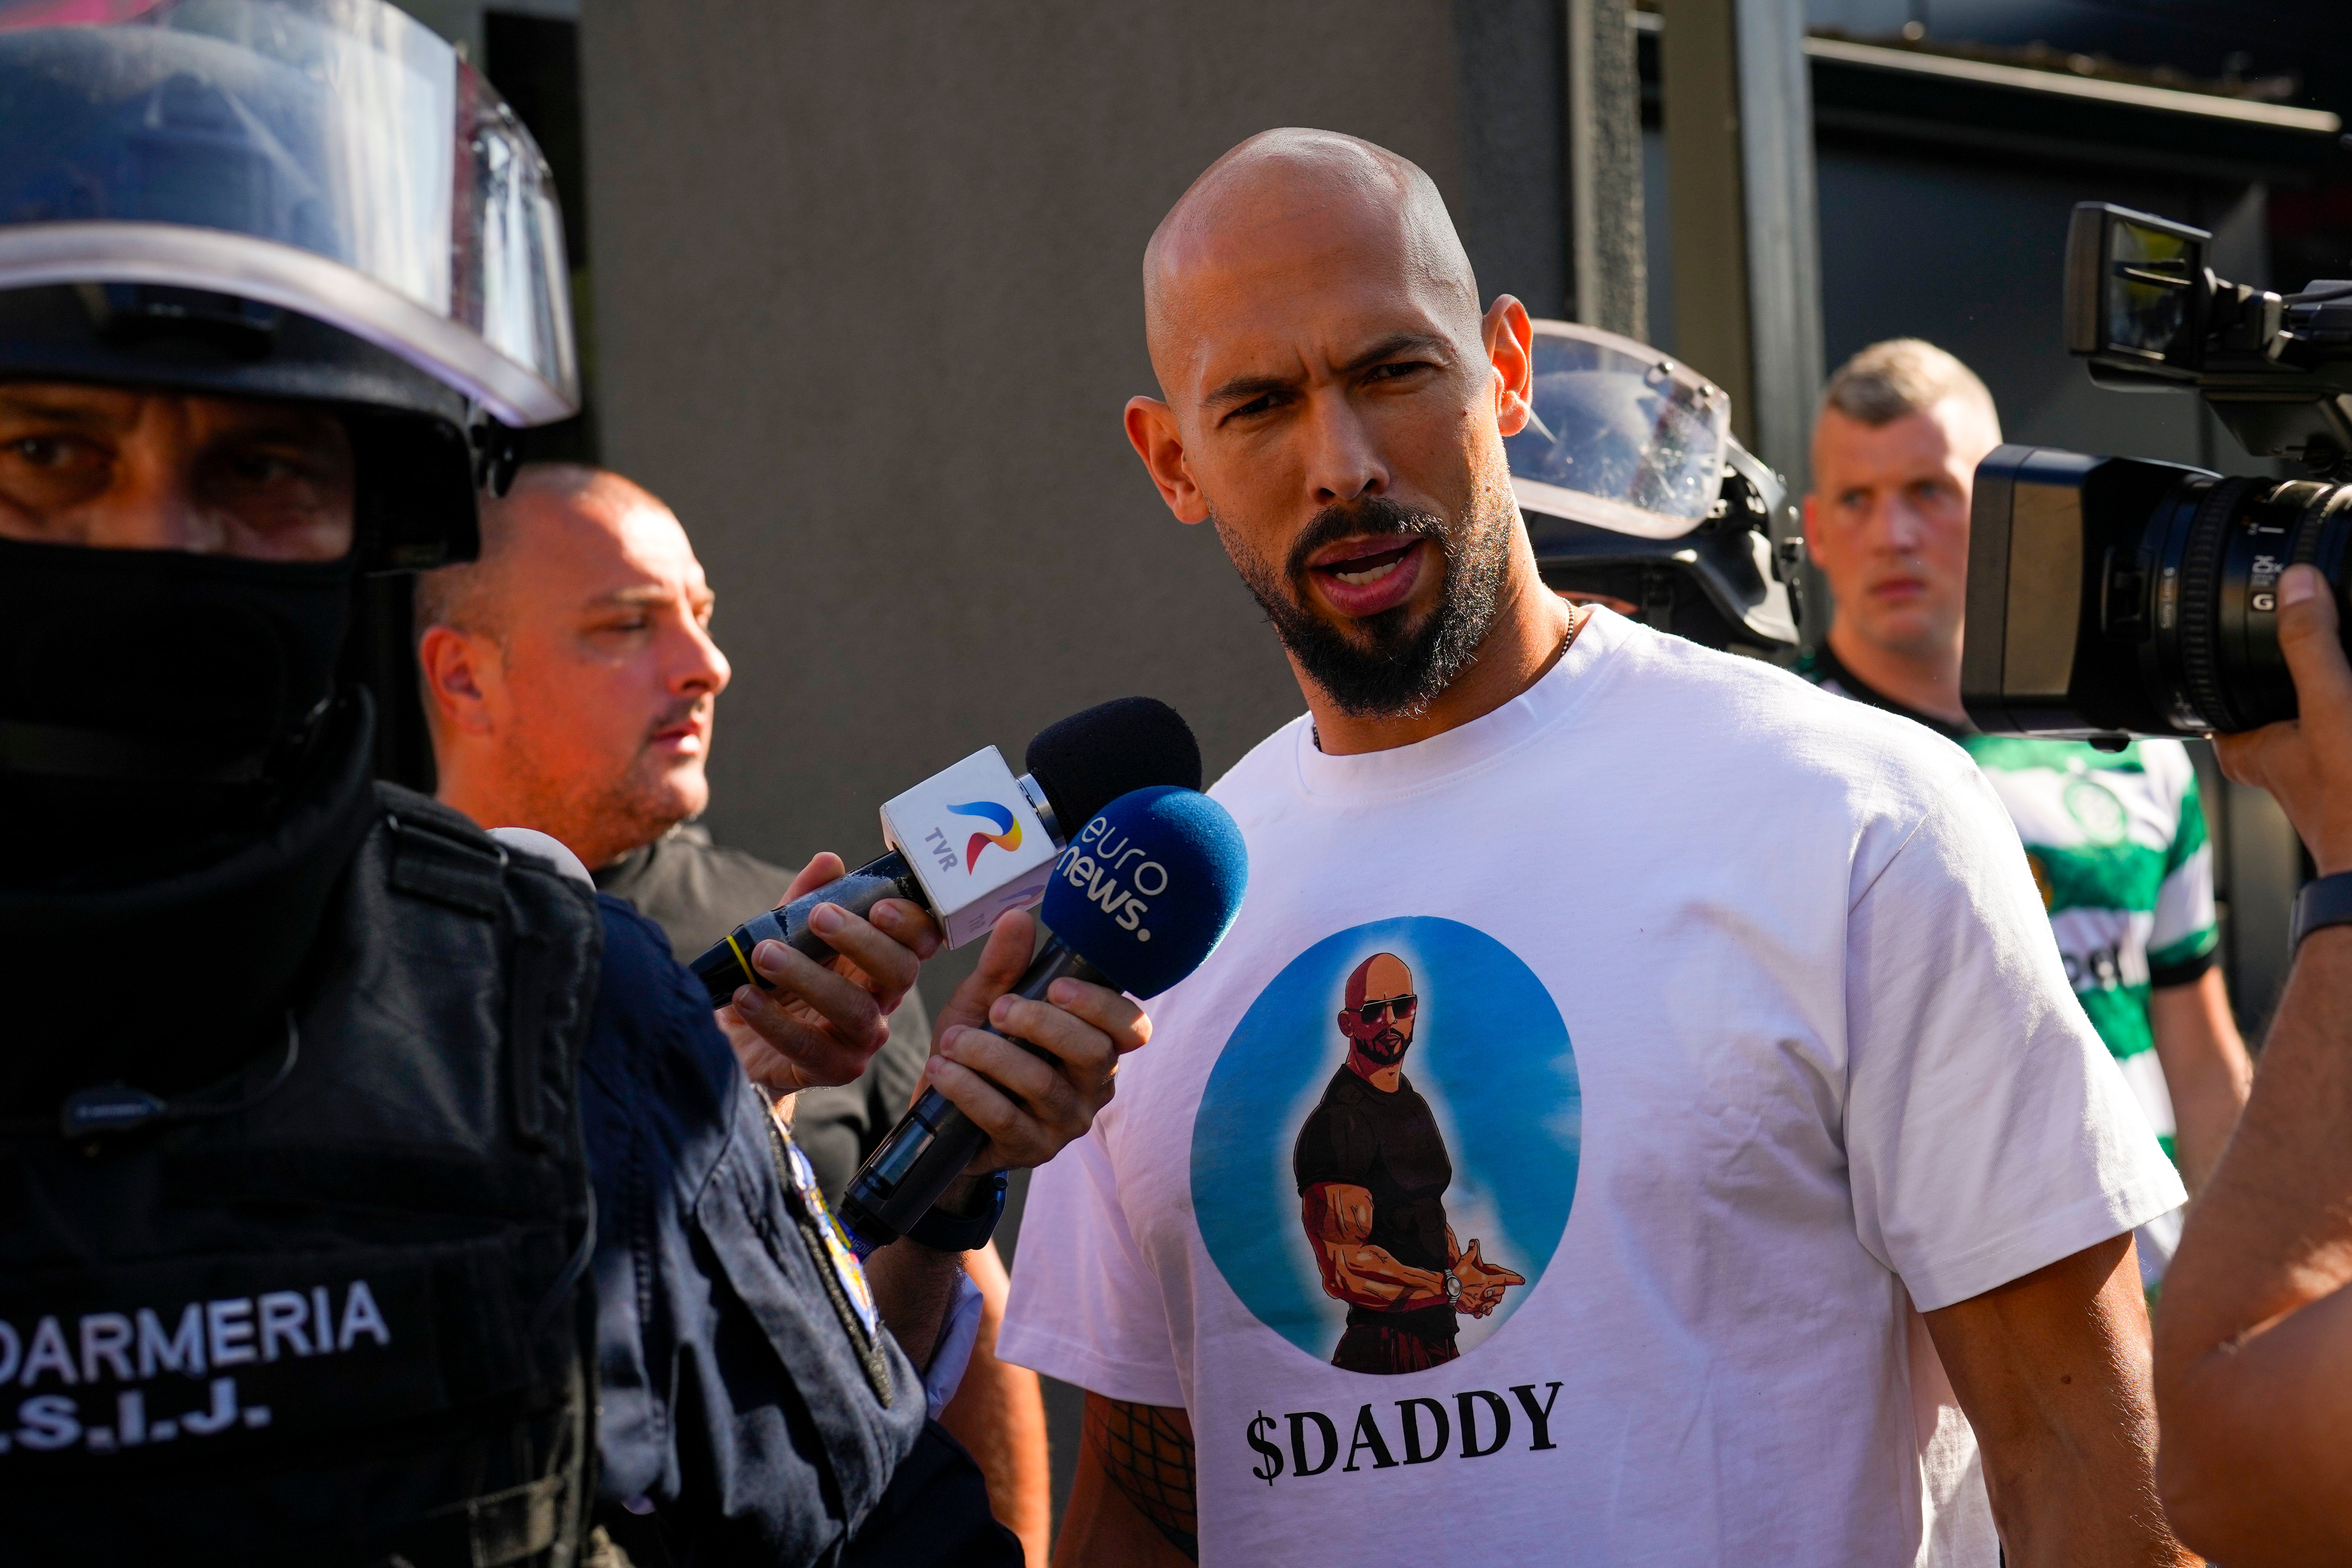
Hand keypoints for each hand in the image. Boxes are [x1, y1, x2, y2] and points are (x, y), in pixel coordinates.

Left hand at [716, 851, 941, 1090]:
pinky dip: (774, 1020)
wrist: (741, 1041)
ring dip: (809, 977)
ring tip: (764, 955)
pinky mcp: (834, 1069)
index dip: (911, 923)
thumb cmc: (775, 981)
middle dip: (862, 941)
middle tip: (819, 916)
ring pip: (856, 1009)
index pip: (919, 941)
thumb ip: (807, 898)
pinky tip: (745, 996)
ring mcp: (862, 1038)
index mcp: (880, 962)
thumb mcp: (787, 933)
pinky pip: (809, 1047)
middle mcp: (882, 1000)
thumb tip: (828, 862)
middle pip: (900, 972)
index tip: (880, 905)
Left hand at [923, 907, 1150, 1172]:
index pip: (1131, 1028)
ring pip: (1043, 1085)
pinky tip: (943, 1070)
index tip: (1057, 987)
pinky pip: (1006, 1119)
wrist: (942, 1115)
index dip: (1101, 1006)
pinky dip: (970, 1090)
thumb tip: (1017, 917)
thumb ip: (1004, 967)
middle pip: (1093, 1053)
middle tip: (998, 1010)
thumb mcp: (986, 1003)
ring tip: (951, 1040)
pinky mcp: (1033, 1151)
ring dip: (992, 1055)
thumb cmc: (979, 1050)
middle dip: (1043, 1025)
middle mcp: (1093, 1086)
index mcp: (1096, 1044)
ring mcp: (1066, 1123)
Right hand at [1451, 1238, 1523, 1317]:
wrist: (1446, 1288)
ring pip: (1494, 1302)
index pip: (1505, 1280)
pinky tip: (1482, 1306)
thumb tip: (1474, 1240)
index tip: (1522, 1280)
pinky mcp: (1473, 1309)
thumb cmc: (1457, 1274)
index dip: (1515, 1280)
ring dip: (1494, 1299)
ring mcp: (1480, 1302)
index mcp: (1486, 1280)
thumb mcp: (1465, 1261)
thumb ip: (1472, 1252)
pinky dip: (1484, 1308)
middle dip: (1501, 1288)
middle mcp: (1485, 1292)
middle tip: (1498, 1286)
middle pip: (1500, 1291)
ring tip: (1490, 1295)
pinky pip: (1484, 1311)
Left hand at [2215, 565, 2351, 874]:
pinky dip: (2342, 709)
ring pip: (2310, 717)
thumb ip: (2310, 647)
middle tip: (2299, 627)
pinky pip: (2339, 736)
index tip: (2221, 626)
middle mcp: (2282, 762)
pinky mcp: (2347, 781)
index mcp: (2254, 748)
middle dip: (2283, 669)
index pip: (2212, 700)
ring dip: (2325, 688)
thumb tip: (2296, 585)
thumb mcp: (2331, 708)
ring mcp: (2322, 771)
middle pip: (2264, 702)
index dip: (2210, 664)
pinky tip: (2350, 694)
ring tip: (2333, 661)